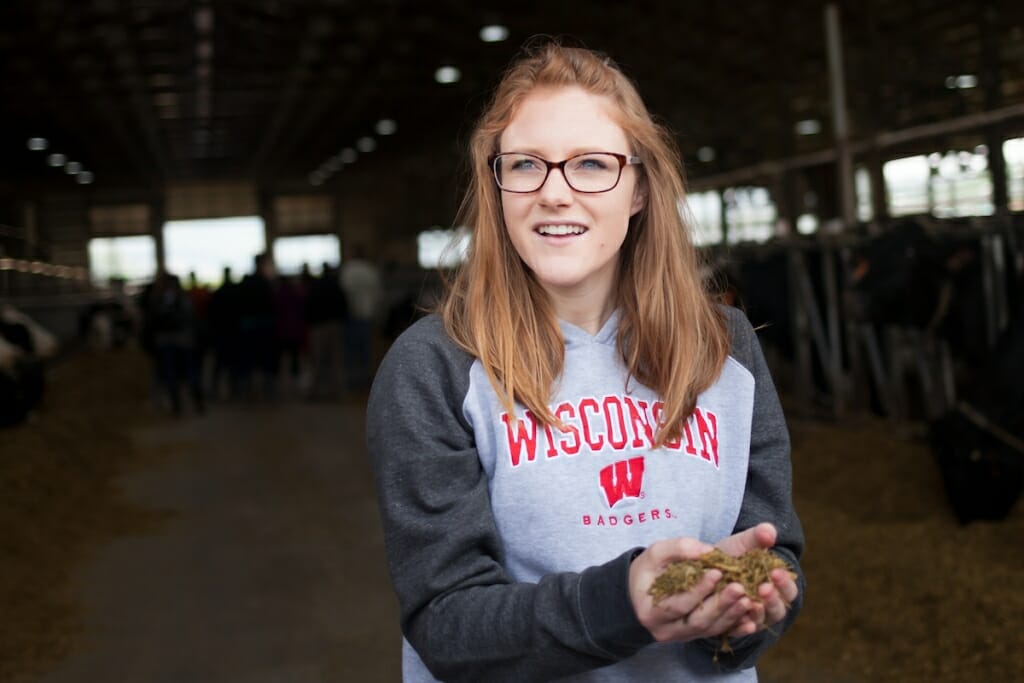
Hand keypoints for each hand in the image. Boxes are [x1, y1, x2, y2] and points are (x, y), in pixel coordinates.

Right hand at [628, 537, 756, 642]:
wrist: (640, 590)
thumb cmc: (647, 571)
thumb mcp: (656, 553)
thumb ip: (679, 548)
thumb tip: (708, 551)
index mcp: (651, 612)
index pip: (678, 604)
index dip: (699, 590)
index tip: (717, 572)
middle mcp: (665, 630)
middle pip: (697, 621)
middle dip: (720, 604)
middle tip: (740, 588)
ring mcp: (681, 636)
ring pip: (709, 629)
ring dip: (731, 615)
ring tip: (748, 599)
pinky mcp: (694, 636)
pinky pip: (716, 633)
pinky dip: (734, 627)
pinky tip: (750, 620)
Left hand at [715, 523, 799, 636]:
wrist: (705, 569)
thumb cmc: (730, 556)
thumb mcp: (742, 545)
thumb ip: (757, 537)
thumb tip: (770, 531)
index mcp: (775, 586)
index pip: (788, 589)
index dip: (784, 582)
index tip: (775, 572)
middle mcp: (767, 605)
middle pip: (778, 609)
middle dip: (773, 599)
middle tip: (763, 588)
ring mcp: (751, 617)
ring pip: (761, 620)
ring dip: (759, 613)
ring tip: (750, 602)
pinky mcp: (734, 626)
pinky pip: (740, 631)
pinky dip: (742, 628)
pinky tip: (742, 622)